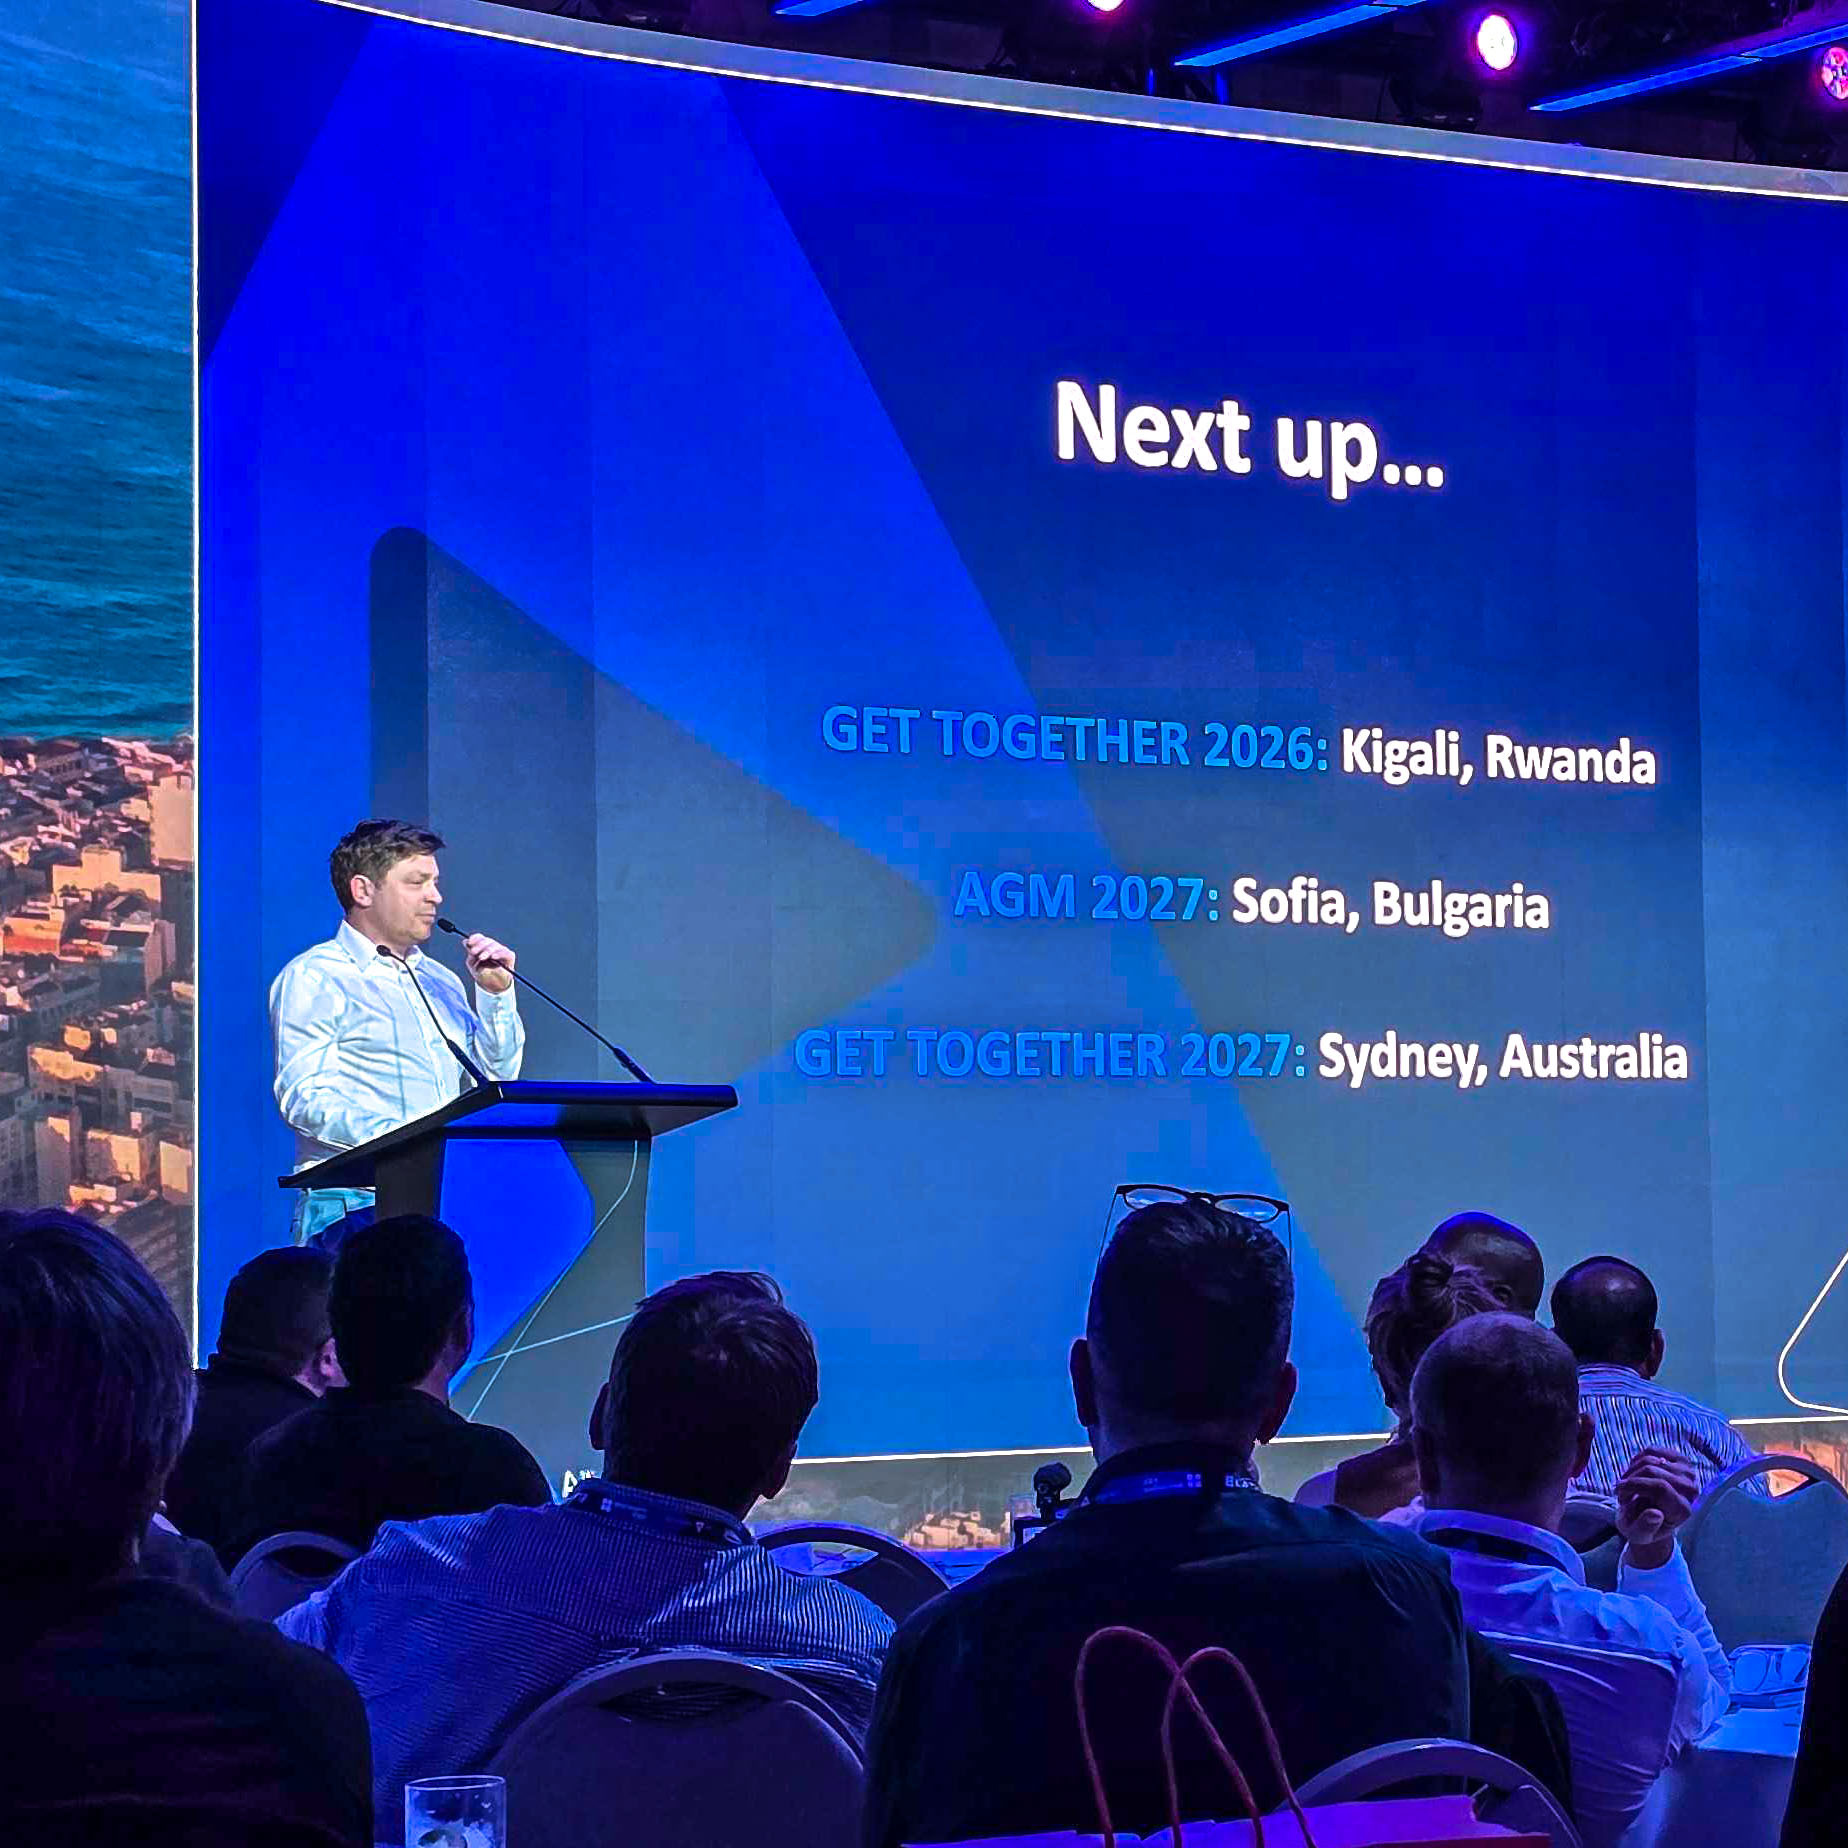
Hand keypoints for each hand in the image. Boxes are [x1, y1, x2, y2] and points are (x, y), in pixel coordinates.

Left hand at [464, 933, 515, 995]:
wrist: (492, 985)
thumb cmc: (482, 973)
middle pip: (488, 941)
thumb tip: (465, 941)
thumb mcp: (472, 963)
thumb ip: (470, 953)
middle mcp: (493, 946)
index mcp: (484, 946)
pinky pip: (505, 952)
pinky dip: (499, 954)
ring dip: (487, 951)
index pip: (480, 938)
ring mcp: (502, 950)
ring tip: (481, 958)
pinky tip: (493, 957)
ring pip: (495, 946)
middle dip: (480, 945)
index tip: (469, 942)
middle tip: (473, 952)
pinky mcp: (509, 956)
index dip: (475, 938)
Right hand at [1614, 1446, 1699, 1568]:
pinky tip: (1636, 1473)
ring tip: (1629, 1485)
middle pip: (1652, 1470)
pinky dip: (1637, 1460)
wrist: (1651, 1516)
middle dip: (1630, 1479)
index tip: (1618, 1492)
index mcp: (1682, 1511)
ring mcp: (1688, 1473)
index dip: (1634, 1485)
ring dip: (1631, 1471)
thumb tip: (1655, 1513)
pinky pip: (1651, 1450)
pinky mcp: (1681, 1460)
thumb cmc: (1642, 1526)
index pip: (1659, 1488)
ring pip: (1649, 1458)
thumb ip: (1644, 1527)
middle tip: (1622, 1492)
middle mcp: (1691, 1490)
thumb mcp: (1637, 1535)